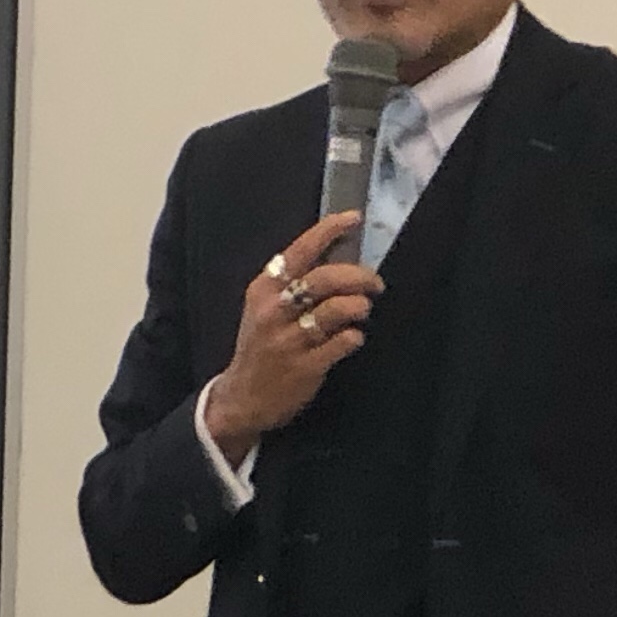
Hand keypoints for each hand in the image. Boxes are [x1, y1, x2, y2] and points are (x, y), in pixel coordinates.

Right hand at [199, 210, 380, 458]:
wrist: (242, 398)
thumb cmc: (259, 347)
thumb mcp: (262, 308)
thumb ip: (291, 283)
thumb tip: (335, 254)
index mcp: (263, 290)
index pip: (299, 251)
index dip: (328, 230)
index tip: (353, 218)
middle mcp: (274, 311)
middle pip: (324, 279)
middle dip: (358, 276)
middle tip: (374, 283)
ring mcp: (289, 340)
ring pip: (336, 309)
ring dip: (359, 306)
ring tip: (362, 310)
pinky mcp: (305, 367)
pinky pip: (343, 342)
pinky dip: (354, 337)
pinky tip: (352, 338)